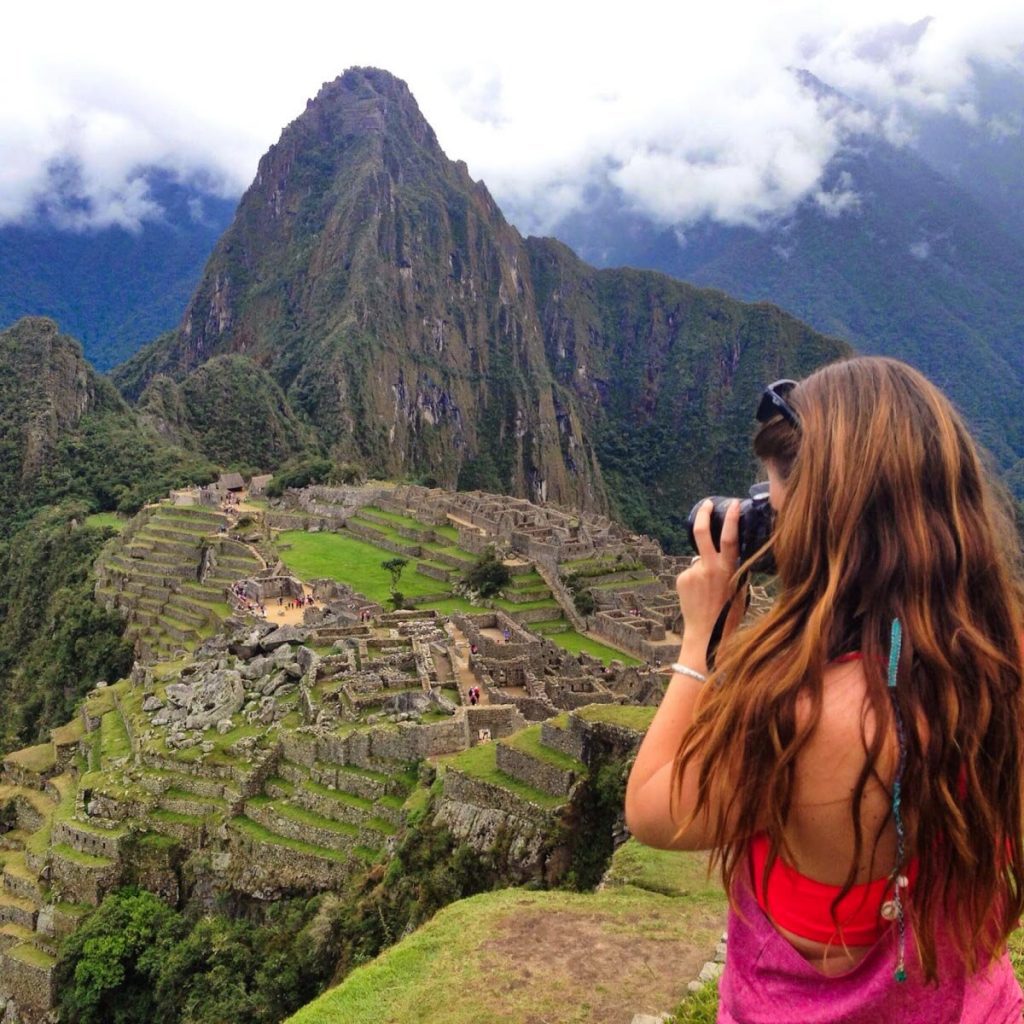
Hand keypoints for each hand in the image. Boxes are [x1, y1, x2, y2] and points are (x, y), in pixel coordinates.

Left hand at [676, 499, 744, 646]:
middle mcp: (708, 567)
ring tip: (708, 590)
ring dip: (704, 567)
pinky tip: (698, 595)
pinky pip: (690, 572)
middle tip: (706, 504)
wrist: (706, 634)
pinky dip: (694, 579)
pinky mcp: (681, 579)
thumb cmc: (729, 614)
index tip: (733, 504)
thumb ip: (734, 568)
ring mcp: (692, 573)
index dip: (732, 518)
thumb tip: (730, 553)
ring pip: (699, 559)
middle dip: (704, 514)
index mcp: (728, 570)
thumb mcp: (741, 589)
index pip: (730, 537)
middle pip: (702, 532)